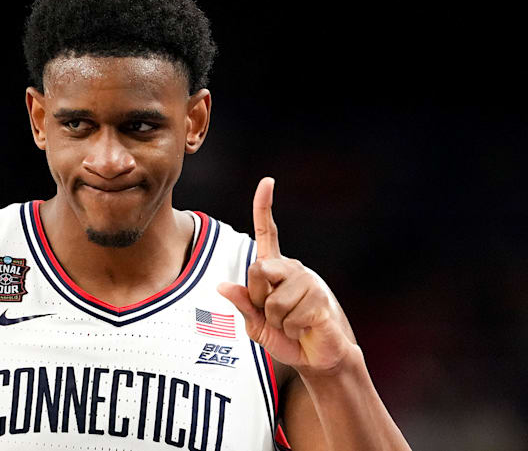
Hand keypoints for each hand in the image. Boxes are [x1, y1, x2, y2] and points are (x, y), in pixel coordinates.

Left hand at [217, 178, 356, 374]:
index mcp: (275, 270)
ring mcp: (309, 282)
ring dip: (277, 321)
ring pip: (272, 300)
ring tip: (292, 325)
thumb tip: (222, 286)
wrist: (317, 359)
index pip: (268, 233)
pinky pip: (291, 316)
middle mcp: (292, 269)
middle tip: (272, 316)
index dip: (264, 207)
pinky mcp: (320, 300)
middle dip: (257, 299)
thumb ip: (242, 305)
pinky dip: (291, 330)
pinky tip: (304, 329)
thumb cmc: (286, 339)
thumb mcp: (256, 325)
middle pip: (257, 270)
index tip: (267, 182)